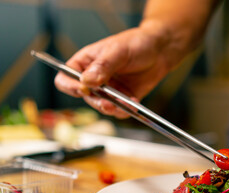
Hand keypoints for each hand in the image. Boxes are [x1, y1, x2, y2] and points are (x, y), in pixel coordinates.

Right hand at [54, 24, 172, 118]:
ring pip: (102, 107)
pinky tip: (135, 103)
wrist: (160, 51)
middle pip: (84, 97)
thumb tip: (86, 81)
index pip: (66, 78)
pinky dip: (126, 110)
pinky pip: (119, 111)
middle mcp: (94, 79)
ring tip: (126, 103)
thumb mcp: (118, 50)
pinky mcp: (122, 99)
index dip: (70, 86)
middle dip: (97, 101)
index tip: (82, 90)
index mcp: (85, 63)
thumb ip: (102, 66)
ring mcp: (108, 90)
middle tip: (108, 102)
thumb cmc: (136, 43)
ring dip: (112, 108)